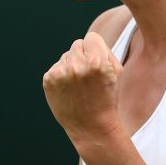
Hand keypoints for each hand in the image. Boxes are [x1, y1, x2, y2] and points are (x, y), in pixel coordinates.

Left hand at [43, 32, 124, 147]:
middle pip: (77, 45)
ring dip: (71, 66)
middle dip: (83, 56)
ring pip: (65, 56)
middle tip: (88, 77)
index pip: (91, 37)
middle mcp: (77, 65)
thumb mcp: (117, 72)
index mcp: (97, 61)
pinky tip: (69, 90)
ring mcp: (61, 73)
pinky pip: (56, 68)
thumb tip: (89, 40)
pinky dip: (61, 77)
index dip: (95, 49)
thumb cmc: (107, 98)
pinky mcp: (49, 80)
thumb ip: (104, 50)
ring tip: (79, 86)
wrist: (92, 127)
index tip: (97, 62)